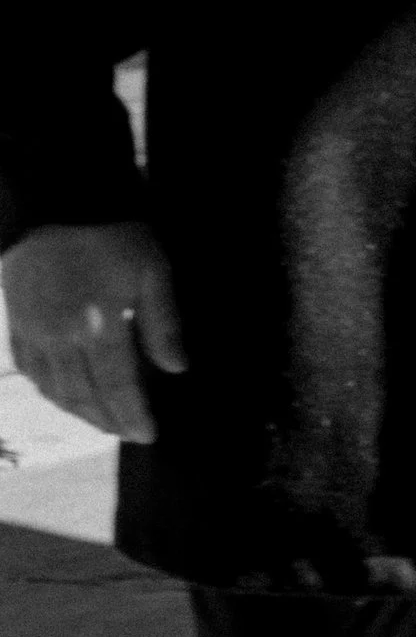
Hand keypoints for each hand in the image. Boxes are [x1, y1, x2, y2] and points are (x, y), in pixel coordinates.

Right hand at [1, 221, 186, 440]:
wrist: (55, 202)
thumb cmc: (111, 232)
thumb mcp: (152, 268)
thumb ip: (164, 322)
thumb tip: (177, 368)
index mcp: (99, 325)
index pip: (118, 386)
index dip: (133, 415)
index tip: (149, 435)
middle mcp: (61, 338)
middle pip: (84, 395)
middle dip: (109, 421)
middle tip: (130, 433)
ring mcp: (34, 332)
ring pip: (54, 389)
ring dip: (79, 412)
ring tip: (103, 422)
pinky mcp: (16, 322)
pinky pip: (30, 370)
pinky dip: (49, 391)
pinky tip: (64, 396)